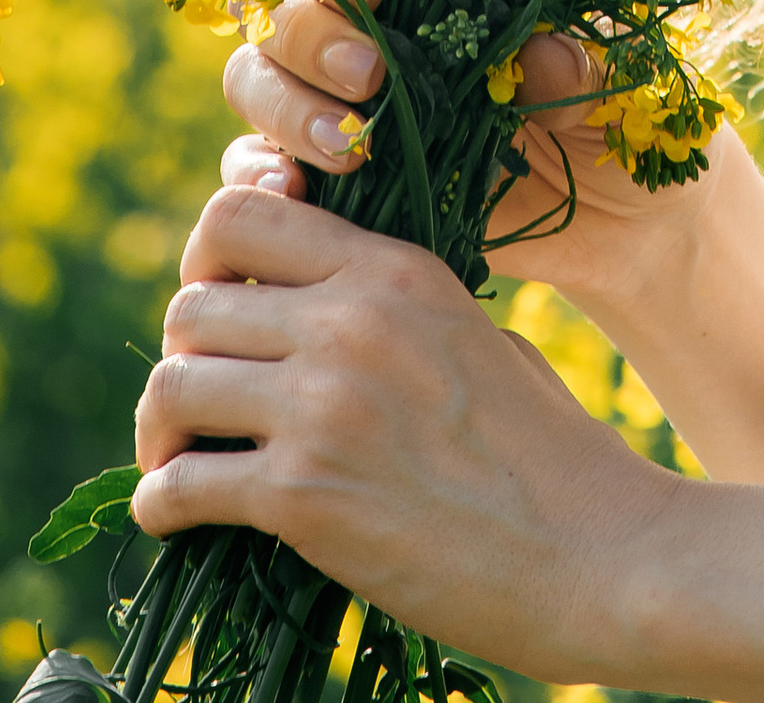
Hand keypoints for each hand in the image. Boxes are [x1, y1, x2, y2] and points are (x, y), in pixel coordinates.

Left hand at [132, 181, 671, 683]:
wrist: (600, 554)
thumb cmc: (551, 454)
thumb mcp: (474, 336)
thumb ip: (392, 310)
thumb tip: (313, 318)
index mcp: (395, 268)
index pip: (244, 210)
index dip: (209, 257)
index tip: (220, 307)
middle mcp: (348, 319)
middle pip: (194, 300)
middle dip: (185, 352)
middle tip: (199, 401)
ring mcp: (323, 406)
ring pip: (173, 382)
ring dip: (162, 429)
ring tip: (177, 459)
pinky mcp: (304, 497)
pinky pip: (182, 485)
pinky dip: (162, 504)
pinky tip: (175, 517)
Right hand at [220, 0, 702, 310]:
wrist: (638, 232)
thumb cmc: (634, 128)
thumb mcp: (624, 87)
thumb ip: (582, 65)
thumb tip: (536, 50)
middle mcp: (380, 48)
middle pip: (286, 19)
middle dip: (307, 43)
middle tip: (367, 83)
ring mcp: (353, 121)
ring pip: (261, 89)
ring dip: (281, 113)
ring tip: (341, 155)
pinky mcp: (347, 199)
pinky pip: (266, 178)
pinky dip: (260, 180)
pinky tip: (294, 197)